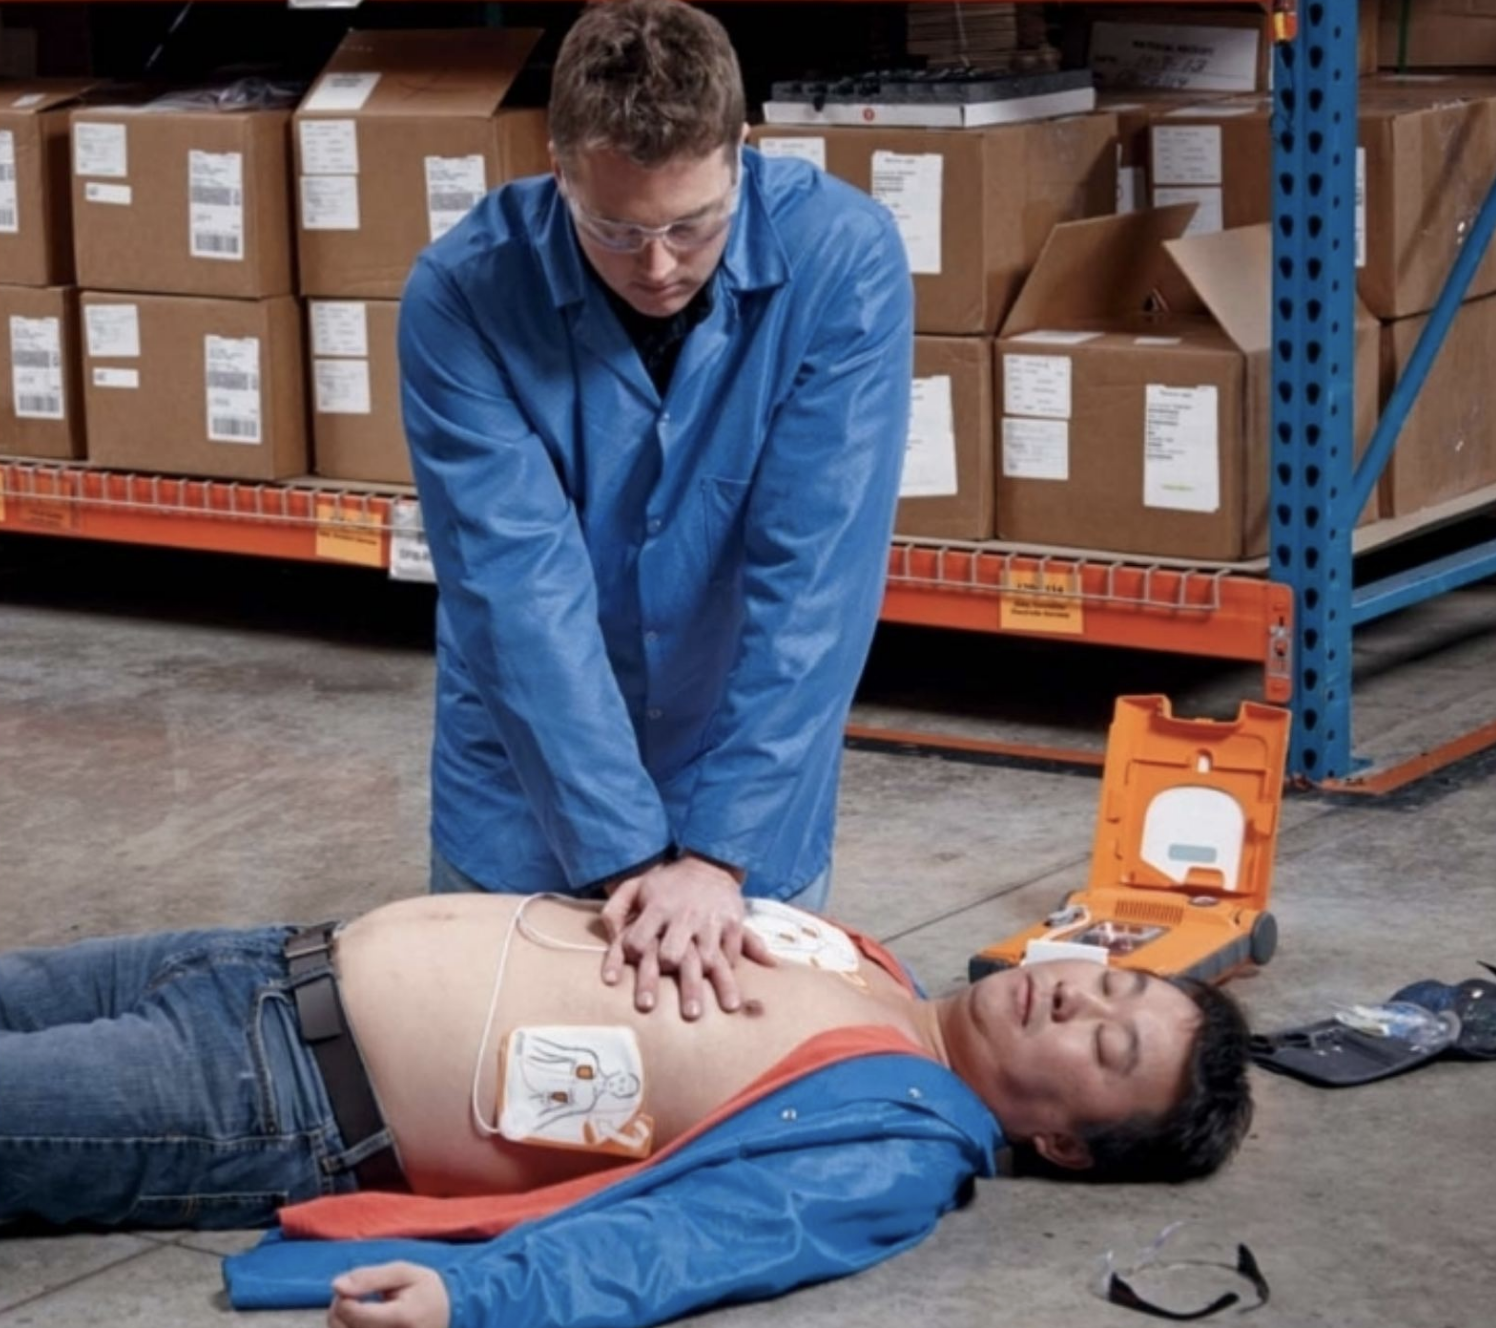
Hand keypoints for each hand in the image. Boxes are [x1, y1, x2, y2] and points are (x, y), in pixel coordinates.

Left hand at [327, 1263, 449, 1327]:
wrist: (444, 1318)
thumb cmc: (424, 1292)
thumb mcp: (404, 1272)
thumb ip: (370, 1277)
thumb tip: (336, 1286)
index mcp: (401, 1319)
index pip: (351, 1312)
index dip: (344, 1295)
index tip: (355, 1286)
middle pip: (340, 1326)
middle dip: (338, 1306)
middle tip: (354, 1292)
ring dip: (339, 1319)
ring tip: (356, 1305)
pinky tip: (358, 1320)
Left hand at [600, 856, 773, 1018]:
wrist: (708, 864)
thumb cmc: (666, 884)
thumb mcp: (635, 887)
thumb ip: (614, 910)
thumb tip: (611, 938)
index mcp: (657, 907)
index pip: (638, 942)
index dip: (632, 958)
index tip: (631, 972)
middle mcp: (684, 916)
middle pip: (673, 956)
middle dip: (665, 981)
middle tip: (660, 1004)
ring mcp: (710, 921)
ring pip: (708, 960)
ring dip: (701, 988)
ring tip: (696, 1013)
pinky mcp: (733, 923)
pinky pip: (731, 953)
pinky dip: (727, 972)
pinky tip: (724, 992)